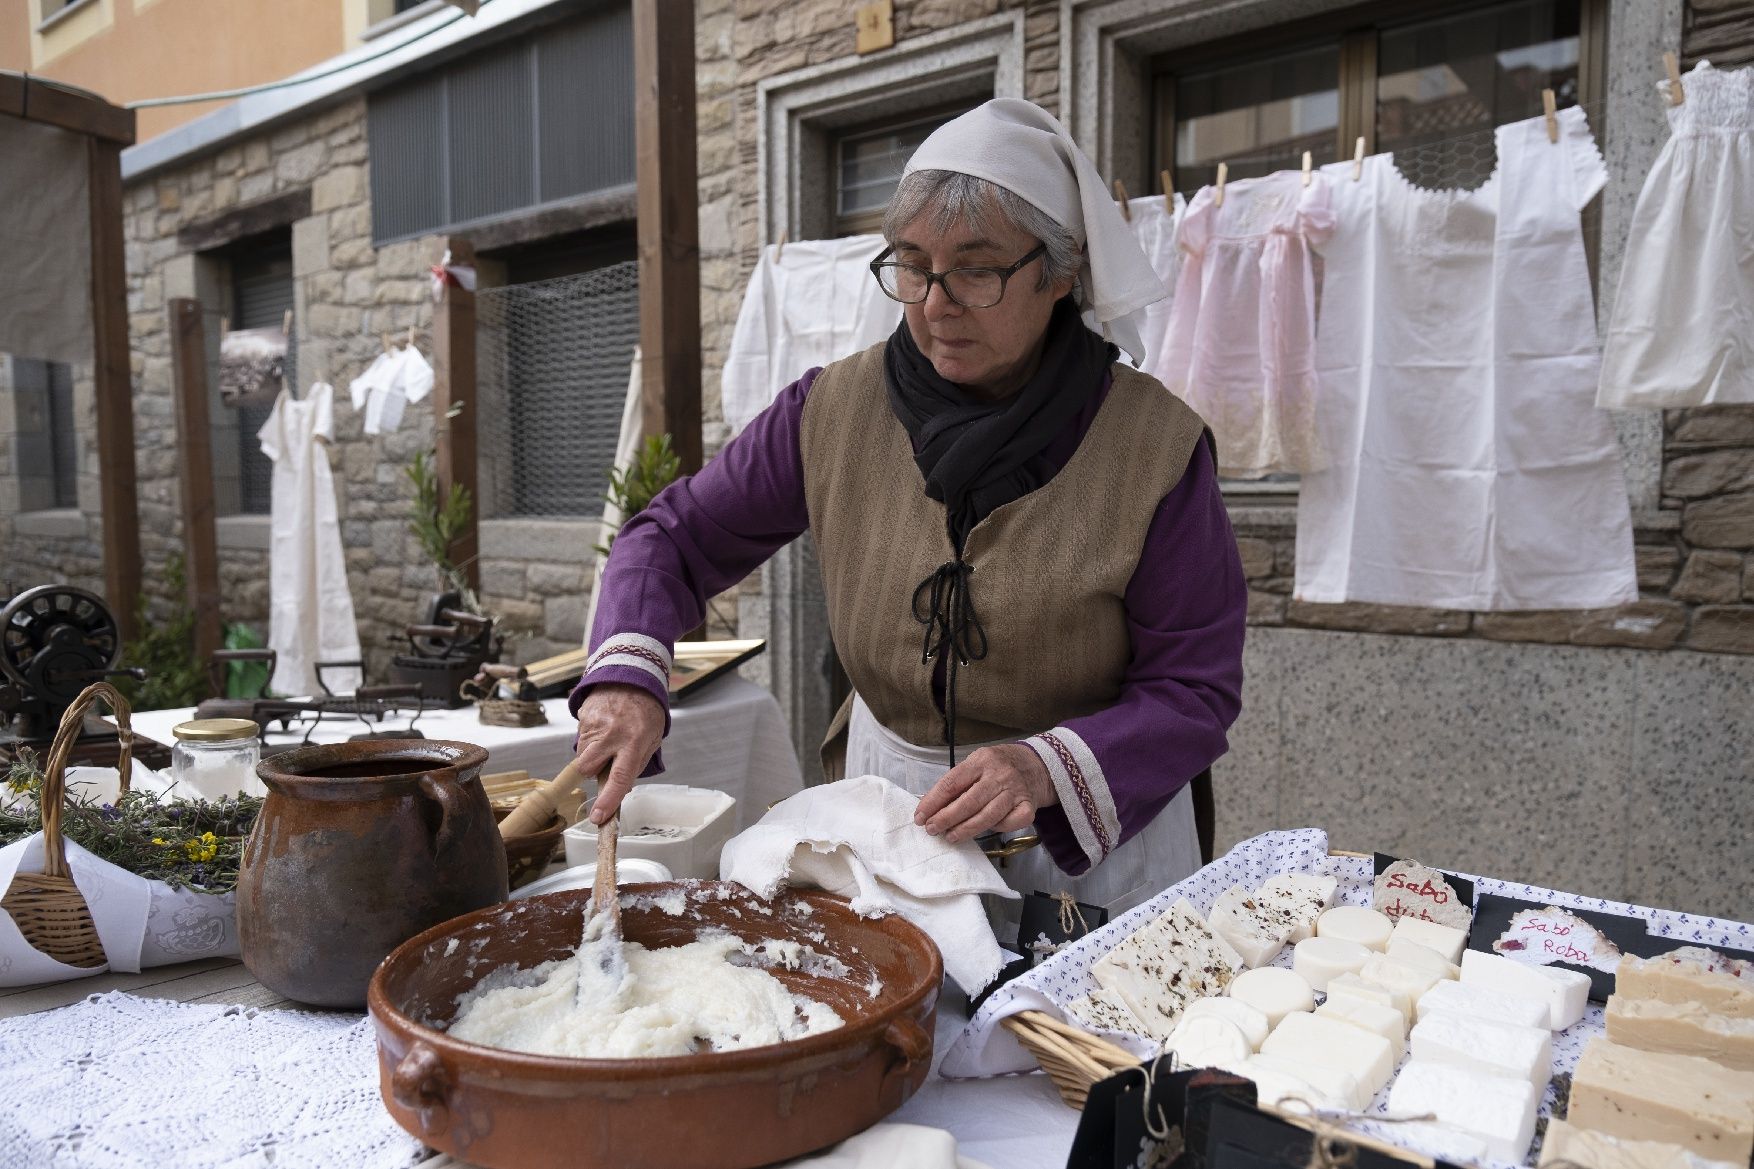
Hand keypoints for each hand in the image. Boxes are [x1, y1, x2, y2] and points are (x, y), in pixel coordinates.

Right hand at [573, 683, 664, 823]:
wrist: (630, 678)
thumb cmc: (645, 712)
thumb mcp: (652, 739)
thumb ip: (636, 764)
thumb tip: (621, 789)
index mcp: (634, 741)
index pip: (620, 777)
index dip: (608, 800)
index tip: (598, 817)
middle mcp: (612, 734)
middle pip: (588, 768)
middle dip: (593, 772)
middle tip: (607, 761)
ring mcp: (594, 725)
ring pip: (582, 757)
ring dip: (592, 757)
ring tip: (608, 741)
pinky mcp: (582, 717)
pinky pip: (580, 741)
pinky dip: (590, 742)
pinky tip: (603, 729)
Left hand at [913, 743, 1056, 844]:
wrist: (1035, 765)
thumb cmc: (997, 767)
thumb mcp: (976, 764)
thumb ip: (957, 783)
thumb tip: (929, 807)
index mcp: (981, 760)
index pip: (952, 783)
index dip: (933, 802)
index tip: (920, 816)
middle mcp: (999, 774)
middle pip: (969, 801)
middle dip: (946, 818)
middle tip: (932, 830)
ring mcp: (1016, 791)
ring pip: (988, 816)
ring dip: (966, 829)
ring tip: (950, 836)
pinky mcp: (1029, 806)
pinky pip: (1010, 822)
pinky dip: (997, 828)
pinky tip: (984, 830)